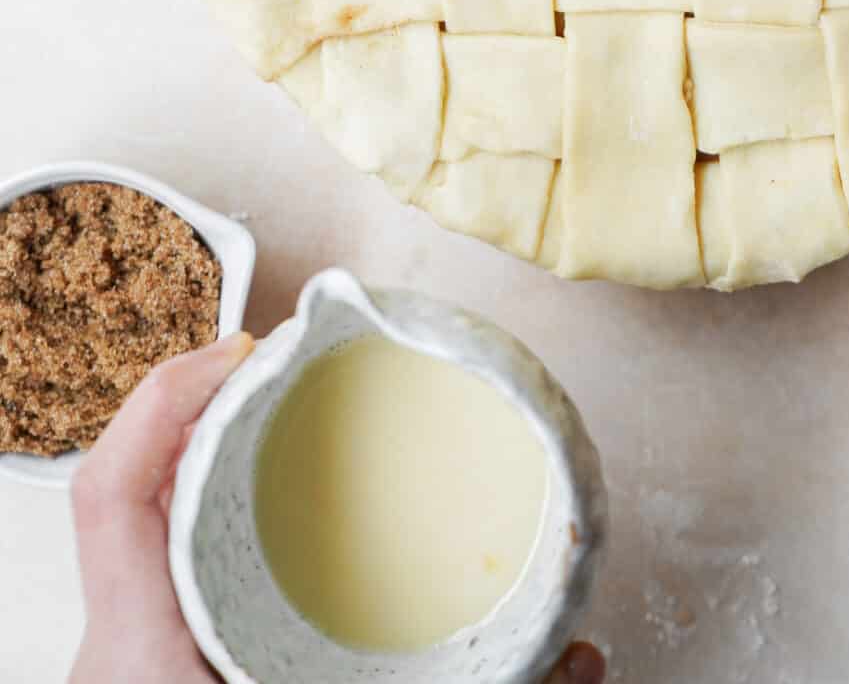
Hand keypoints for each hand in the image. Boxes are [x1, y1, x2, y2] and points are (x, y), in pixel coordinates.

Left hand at [69, 333, 606, 683]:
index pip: (116, 491)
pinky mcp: (131, 677)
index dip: (166, 394)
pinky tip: (257, 528)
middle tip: (285, 376)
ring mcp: (113, 668)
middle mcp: (112, 659)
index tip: (247, 350)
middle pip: (128, 491)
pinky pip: (146, 576)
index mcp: (145, 663)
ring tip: (272, 430)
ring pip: (133, 538)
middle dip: (202, 417)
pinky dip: (198, 534)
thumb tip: (583, 664)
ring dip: (196, 474)